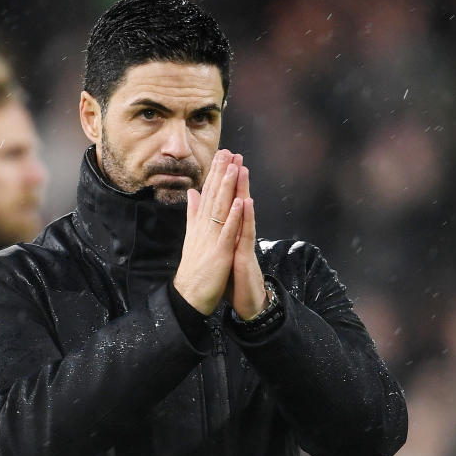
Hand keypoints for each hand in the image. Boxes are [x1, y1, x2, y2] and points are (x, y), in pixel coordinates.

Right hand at [173, 150, 243, 314]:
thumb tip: (193, 193)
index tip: (221, 154)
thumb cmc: (194, 268)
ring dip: (227, 188)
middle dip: (221, 173)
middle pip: (213, 196)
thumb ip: (193, 213)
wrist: (189, 295)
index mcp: (200, 224)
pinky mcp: (220, 252)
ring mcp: (212, 239)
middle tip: (228, 151)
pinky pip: (228, 232)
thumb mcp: (192, 236)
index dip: (215, 173)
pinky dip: (233, 217)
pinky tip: (238, 201)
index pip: (208, 193)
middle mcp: (204, 228)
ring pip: (220, 209)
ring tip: (233, 167)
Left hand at [228, 164, 268, 318]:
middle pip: (237, 202)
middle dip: (235, 179)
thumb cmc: (235, 276)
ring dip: (243, 191)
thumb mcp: (222, 251)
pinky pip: (247, 235)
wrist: (246, 301)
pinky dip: (247, 219)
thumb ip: (216, 231)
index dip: (224, 182)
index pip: (226, 203)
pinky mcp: (246, 255)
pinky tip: (247, 203)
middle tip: (234, 154)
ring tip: (242, 169)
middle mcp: (239, 233)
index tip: (221, 160)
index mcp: (230, 232)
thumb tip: (208, 214)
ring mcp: (244, 243)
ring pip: (244, 213)